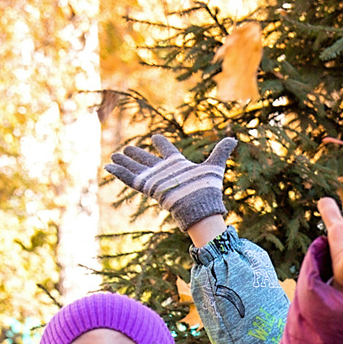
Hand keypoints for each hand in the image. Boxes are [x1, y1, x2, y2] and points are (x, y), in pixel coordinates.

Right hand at [106, 135, 235, 232]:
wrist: (200, 207)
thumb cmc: (207, 189)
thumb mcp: (215, 166)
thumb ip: (221, 152)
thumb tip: (234, 138)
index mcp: (178, 166)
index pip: (168, 152)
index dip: (161, 144)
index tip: (154, 137)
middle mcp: (165, 172)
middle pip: (148, 161)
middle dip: (137, 155)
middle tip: (126, 148)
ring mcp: (156, 180)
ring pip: (137, 169)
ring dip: (125, 162)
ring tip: (113, 155)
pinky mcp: (149, 187)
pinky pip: (131, 179)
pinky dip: (120, 173)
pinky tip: (108, 166)